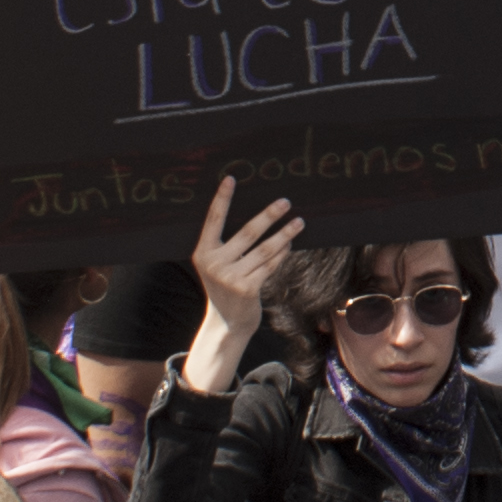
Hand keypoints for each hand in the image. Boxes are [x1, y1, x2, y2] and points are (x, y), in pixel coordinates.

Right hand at [187, 175, 300, 333]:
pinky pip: (270, 266)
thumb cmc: (226, 285)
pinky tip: (290, 244)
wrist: (227, 323)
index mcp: (203, 253)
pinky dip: (282, 254)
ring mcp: (231, 278)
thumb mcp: (218, 264)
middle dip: (268, 215)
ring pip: (264, 250)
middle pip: (247, 233)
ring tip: (299, 222)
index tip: (231, 178)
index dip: (221, 199)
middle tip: (285, 201)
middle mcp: (214, 264)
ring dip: (284, 234)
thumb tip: (261, 214)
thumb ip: (228, 243)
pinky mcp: (247, 289)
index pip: (213, 220)